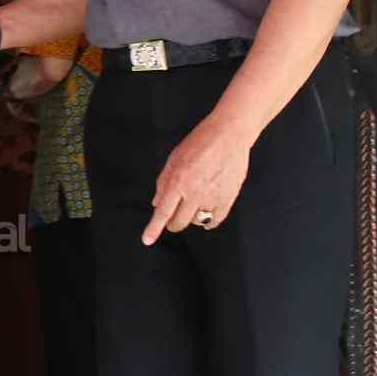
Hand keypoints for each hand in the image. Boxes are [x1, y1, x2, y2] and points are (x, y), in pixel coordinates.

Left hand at [143, 116, 253, 244]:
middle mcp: (195, 192)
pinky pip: (215, 220)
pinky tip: (206, 218)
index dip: (154, 228)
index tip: (147, 240)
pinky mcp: (228, 198)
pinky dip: (208, 222)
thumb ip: (164, 182)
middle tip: (172, 218)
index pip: (163, 211)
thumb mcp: (174, 159)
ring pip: (197, 221)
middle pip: (179, 222)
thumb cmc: (200, 143)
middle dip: (172, 223)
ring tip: (193, 204)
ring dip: (191, 217)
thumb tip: (156, 204)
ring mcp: (213, 197)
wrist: (229, 135)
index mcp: (178, 181)